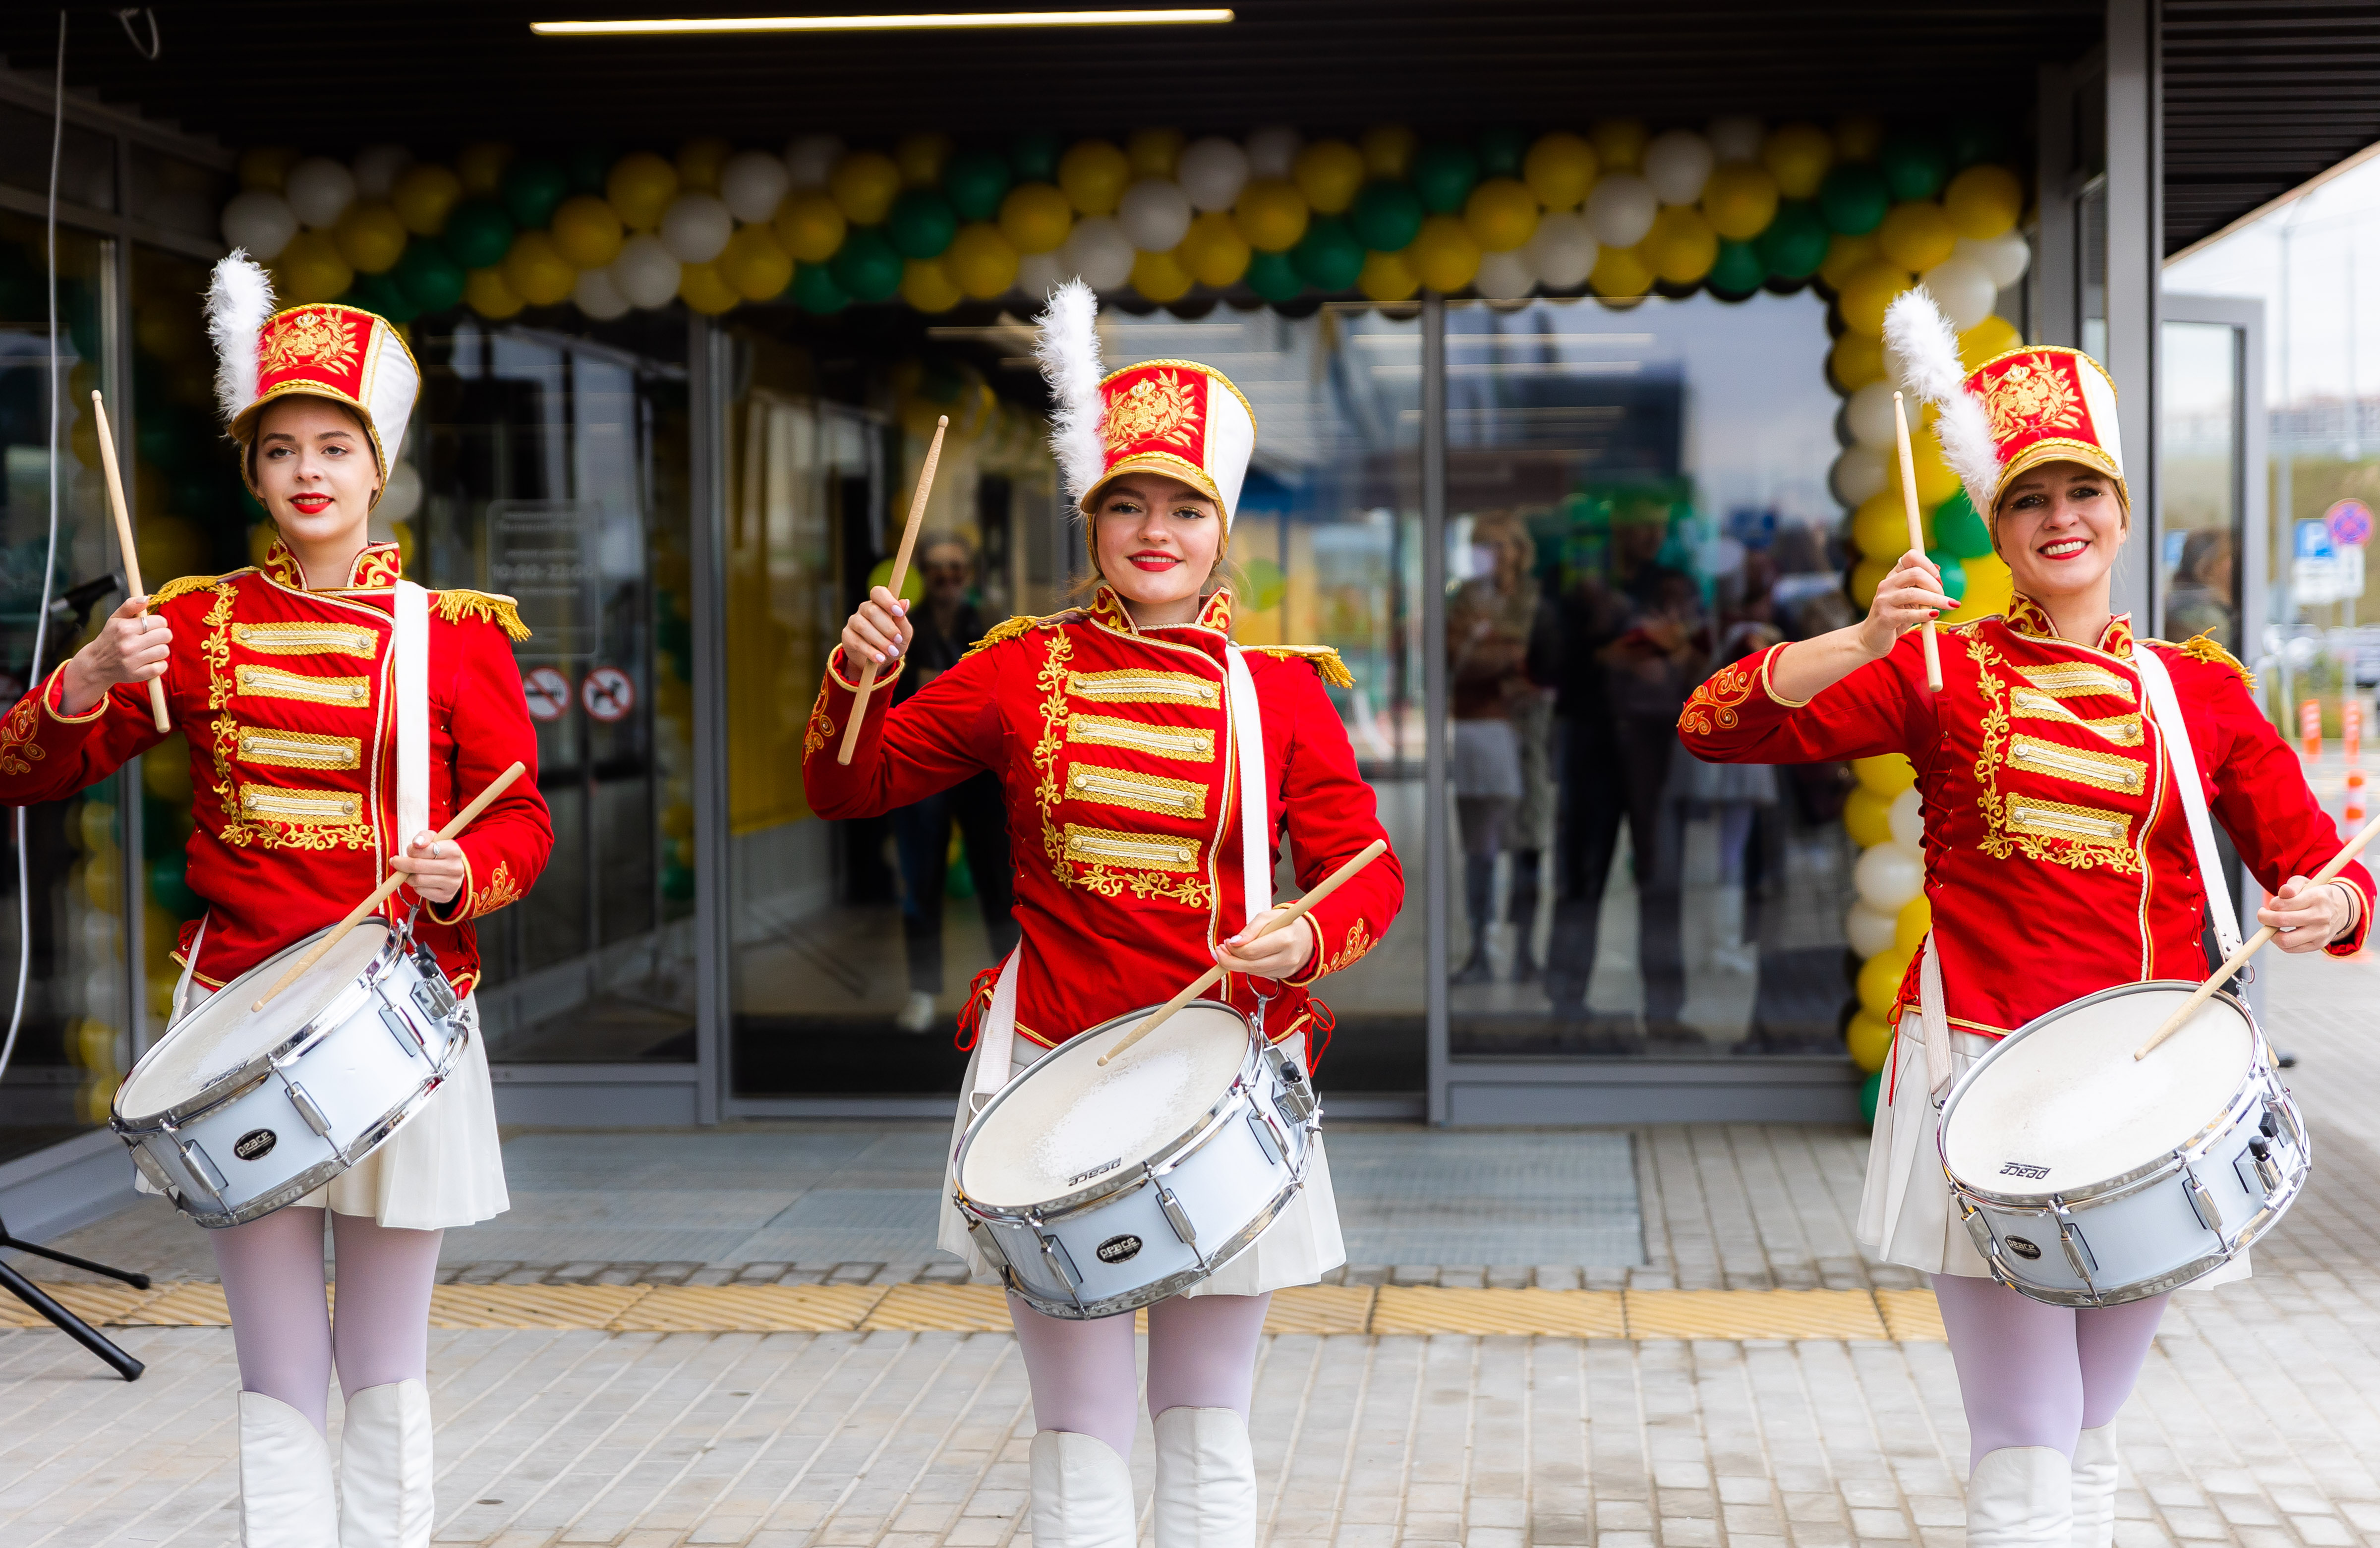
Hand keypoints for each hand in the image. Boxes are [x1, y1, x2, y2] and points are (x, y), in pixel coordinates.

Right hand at [59, 596, 170, 715]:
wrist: (96, 664)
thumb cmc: (110, 638)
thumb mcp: (115, 618)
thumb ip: (130, 606)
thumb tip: (146, 598)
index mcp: (125, 628)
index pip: (160, 621)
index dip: (159, 623)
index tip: (152, 627)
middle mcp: (129, 644)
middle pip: (166, 635)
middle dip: (162, 635)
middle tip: (152, 638)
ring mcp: (133, 661)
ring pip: (165, 651)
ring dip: (160, 650)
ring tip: (149, 650)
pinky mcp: (137, 675)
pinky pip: (161, 667)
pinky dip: (159, 664)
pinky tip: (149, 661)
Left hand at [389, 829, 466, 906]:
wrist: (453, 873)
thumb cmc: (439, 854)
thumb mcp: (434, 840)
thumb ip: (424, 836)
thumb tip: (417, 843)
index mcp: (454, 851)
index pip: (426, 849)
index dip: (412, 850)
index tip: (409, 850)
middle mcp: (455, 868)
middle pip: (418, 866)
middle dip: (402, 863)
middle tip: (395, 861)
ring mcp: (452, 884)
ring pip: (418, 880)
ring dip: (408, 876)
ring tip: (409, 872)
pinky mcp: (445, 896)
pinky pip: (421, 891)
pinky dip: (415, 886)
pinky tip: (419, 881)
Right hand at [840, 586, 911, 670]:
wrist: (882, 661)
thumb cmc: (894, 642)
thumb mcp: (903, 634)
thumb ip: (903, 620)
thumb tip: (905, 602)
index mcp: (879, 603)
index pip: (878, 592)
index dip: (887, 600)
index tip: (899, 612)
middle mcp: (865, 609)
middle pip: (872, 611)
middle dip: (887, 627)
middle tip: (898, 639)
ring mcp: (854, 621)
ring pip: (863, 626)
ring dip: (879, 640)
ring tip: (891, 652)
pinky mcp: (847, 636)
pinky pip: (856, 641)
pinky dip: (870, 651)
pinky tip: (880, 659)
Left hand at [1215, 908, 1314, 981]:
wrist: (1309, 935)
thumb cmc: (1288, 923)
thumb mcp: (1268, 916)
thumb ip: (1251, 928)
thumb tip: (1235, 942)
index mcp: (1285, 939)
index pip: (1252, 951)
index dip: (1234, 949)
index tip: (1226, 942)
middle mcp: (1288, 957)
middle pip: (1250, 966)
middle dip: (1230, 961)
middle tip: (1219, 951)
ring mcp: (1287, 969)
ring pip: (1254, 972)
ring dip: (1238, 964)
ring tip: (1232, 952)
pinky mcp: (1284, 975)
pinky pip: (1260, 974)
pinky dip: (1250, 966)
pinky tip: (1248, 957)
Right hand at [1854, 550, 1956, 660]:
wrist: (1872, 639)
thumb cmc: (1894, 617)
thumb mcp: (1908, 599)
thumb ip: (1920, 585)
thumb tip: (1937, 568)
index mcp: (1893, 577)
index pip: (1911, 557)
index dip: (1928, 565)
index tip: (1938, 580)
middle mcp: (1886, 585)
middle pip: (1915, 573)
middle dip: (1935, 584)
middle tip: (1943, 597)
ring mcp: (1884, 601)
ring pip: (1914, 593)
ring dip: (1936, 599)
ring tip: (1949, 605)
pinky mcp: (1885, 617)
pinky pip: (1909, 613)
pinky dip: (1925, 614)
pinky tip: (1934, 615)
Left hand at [2258, 874, 2357, 952]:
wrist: (2339, 910)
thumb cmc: (2315, 895)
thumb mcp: (2305, 884)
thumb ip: (2292, 885)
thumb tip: (2284, 891)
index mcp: (2317, 897)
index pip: (2282, 904)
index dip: (2271, 904)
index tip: (2272, 904)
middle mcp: (2321, 916)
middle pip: (2281, 920)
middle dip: (2265, 918)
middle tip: (2263, 915)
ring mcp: (2321, 932)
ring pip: (2285, 940)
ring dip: (2271, 934)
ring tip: (2272, 926)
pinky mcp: (2319, 944)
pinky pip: (2291, 949)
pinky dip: (2280, 943)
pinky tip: (2281, 933)